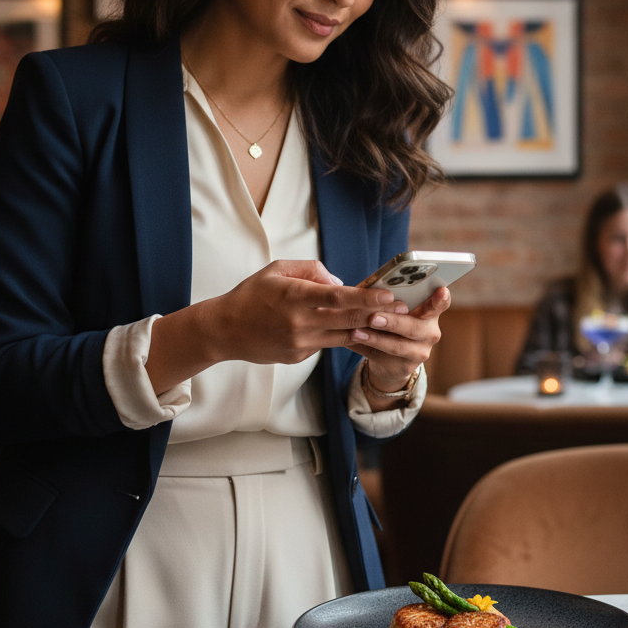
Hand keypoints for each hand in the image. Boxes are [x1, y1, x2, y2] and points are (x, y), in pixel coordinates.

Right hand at [211, 259, 407, 364]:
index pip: (338, 298)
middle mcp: (300, 322)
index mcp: (295, 296)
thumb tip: (339, 282)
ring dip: (366, 330)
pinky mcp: (298, 357)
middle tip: (402, 309)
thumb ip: (311, 270)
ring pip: (343, 337)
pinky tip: (353, 331)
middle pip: (348, 320)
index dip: (366, 298)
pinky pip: (327, 344)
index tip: (389, 296)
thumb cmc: (252, 295)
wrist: (224, 330)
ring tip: (387, 321)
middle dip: (378, 315)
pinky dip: (340, 337)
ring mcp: (300, 343)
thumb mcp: (278, 270)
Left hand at [350, 287, 450, 403]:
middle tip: (373, 318)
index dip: (441, 299)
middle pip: (414, 328)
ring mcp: (419, 352)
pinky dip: (364, 348)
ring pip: (397, 346)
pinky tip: (351, 340)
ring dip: (375, 338)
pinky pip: (382, 357)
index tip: (441, 291)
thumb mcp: (398, 310)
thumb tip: (367, 288)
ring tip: (356, 332)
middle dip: (392, 322)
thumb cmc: (393, 321)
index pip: (440, 304)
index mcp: (430, 312)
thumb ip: (391, 299)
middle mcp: (430, 333)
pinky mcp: (404, 367)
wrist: (391, 358)